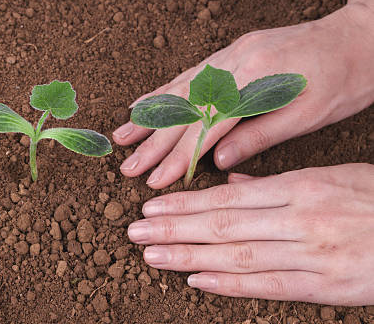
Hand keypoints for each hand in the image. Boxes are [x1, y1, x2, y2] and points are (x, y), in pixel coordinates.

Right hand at [113, 0, 373, 187]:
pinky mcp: (231, 51)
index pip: (205, 128)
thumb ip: (259, 135)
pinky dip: (164, 90)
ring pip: (179, 89)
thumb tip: (218, 162)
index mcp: (254, 83)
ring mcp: (229, 55)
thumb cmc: (344, 79)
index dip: (178, 157)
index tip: (155, 180)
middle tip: (126, 167)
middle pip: (184, 109)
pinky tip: (144, 102)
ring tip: (121, 136)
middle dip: (153, 142)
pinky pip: (190, 73)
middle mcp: (233, 65)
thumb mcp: (309, 115)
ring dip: (149, 116)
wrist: (361, 34)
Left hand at [127, 164, 373, 305]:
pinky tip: (196, 280)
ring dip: (188, 256)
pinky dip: (229, 284)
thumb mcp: (328, 177)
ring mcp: (311, 255)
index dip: (185, 204)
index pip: (226, 196)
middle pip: (222, 225)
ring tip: (152, 256)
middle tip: (135, 232)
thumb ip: (276, 182)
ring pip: (236, 255)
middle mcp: (299, 220)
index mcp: (298, 187)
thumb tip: (231, 179)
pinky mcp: (326, 288)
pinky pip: (269, 286)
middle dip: (174, 229)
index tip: (152, 208)